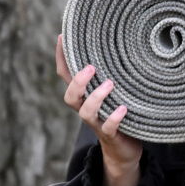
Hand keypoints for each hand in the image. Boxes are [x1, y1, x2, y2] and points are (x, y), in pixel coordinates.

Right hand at [56, 34, 140, 185]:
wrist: (124, 149)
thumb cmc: (117, 111)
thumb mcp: (110, 90)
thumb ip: (109, 71)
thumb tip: (115, 41)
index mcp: (83, 95)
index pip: (65, 75)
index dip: (60, 57)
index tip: (62, 36)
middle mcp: (85, 108)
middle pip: (70, 97)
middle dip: (77, 82)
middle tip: (91, 68)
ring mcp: (97, 123)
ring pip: (86, 112)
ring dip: (95, 97)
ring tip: (109, 84)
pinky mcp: (110, 135)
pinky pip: (108, 128)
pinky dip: (113, 118)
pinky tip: (122, 109)